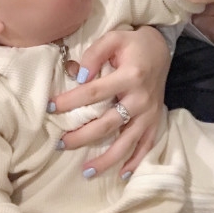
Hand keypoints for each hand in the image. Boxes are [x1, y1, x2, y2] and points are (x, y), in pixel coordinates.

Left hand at [48, 26, 170, 176]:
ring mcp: (149, 112)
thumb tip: (79, 77)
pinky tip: (121, 174)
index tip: (51, 108)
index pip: (94, 92)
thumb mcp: (113, 38)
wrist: (162, 49)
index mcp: (129, 76)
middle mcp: (140, 98)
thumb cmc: (133, 44)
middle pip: (107, 123)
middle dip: (82, 136)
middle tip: (61, 144)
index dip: (71, 101)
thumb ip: (95, 54)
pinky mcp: (155, 119)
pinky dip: (136, 161)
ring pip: (127, 142)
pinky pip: (146, 145)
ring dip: (107, 159)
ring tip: (86, 172)